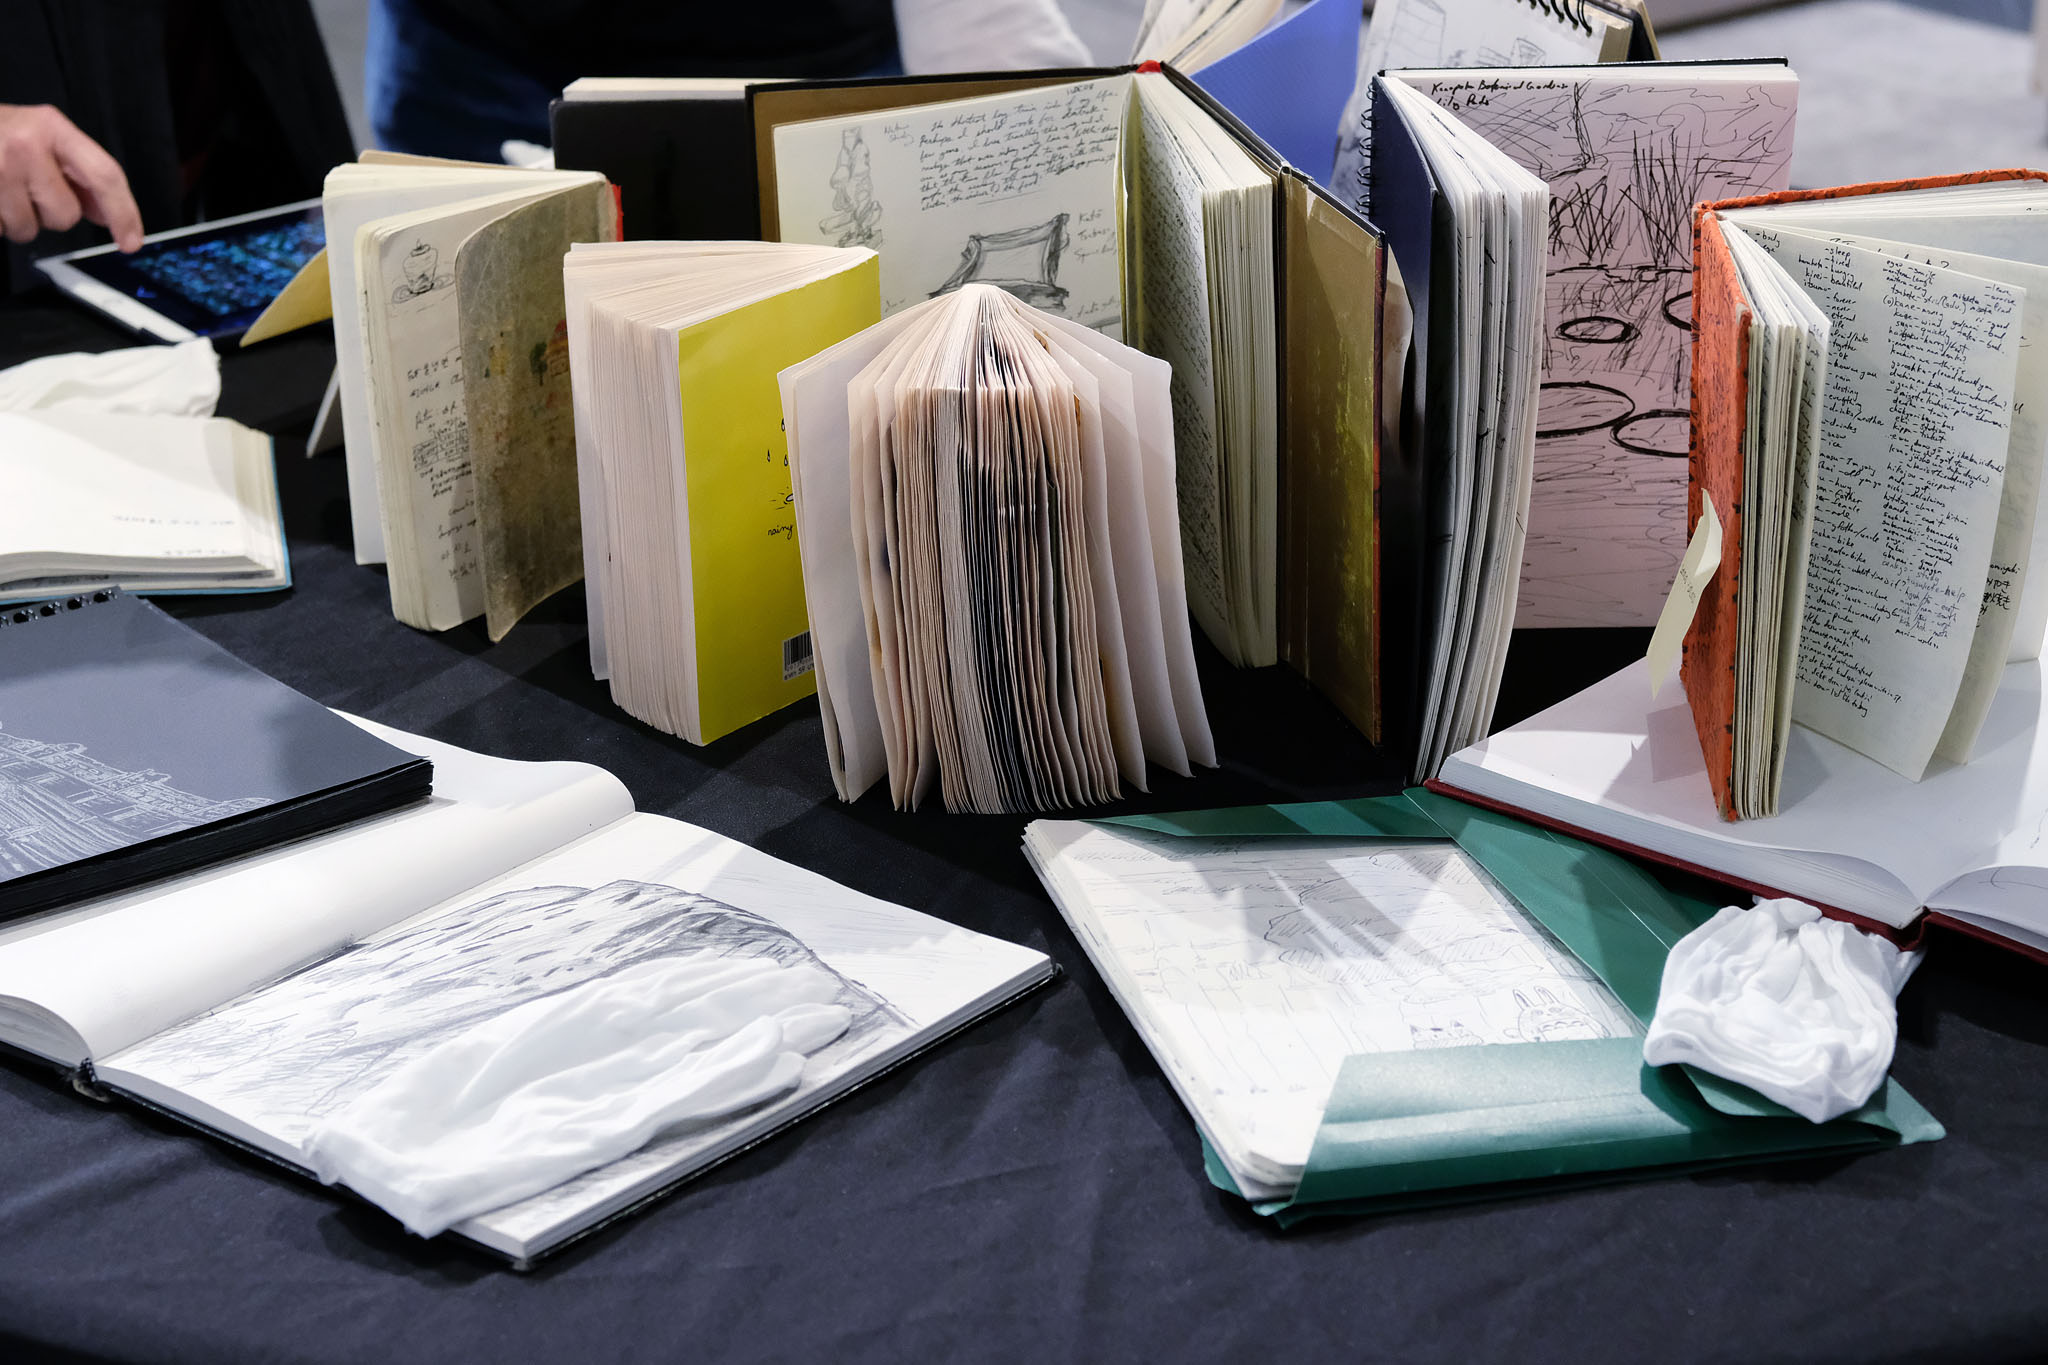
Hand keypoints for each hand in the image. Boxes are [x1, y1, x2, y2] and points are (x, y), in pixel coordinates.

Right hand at [0, 104, 143, 250]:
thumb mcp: (43, 138)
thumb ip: (79, 174)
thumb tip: (108, 215)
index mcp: (51, 127)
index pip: (104, 175)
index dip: (124, 213)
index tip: (132, 242)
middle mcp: (25, 145)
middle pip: (65, 215)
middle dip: (52, 213)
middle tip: (28, 189)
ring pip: (29, 229)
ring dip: (19, 220)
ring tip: (3, 191)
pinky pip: (0, 230)